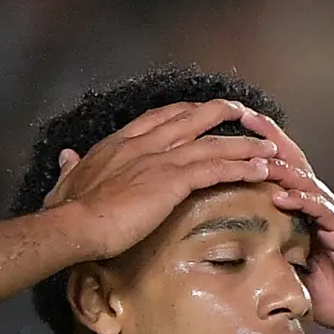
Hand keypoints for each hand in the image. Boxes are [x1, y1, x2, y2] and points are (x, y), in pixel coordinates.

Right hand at [41, 99, 280, 259]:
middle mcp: (144, 144)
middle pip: (191, 119)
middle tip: (242, 110)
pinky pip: (216, 169)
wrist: (74, 224)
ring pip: (212, 144)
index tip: (199, 109)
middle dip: (220, 113)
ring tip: (268, 146)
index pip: (158, 118)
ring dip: (243, 144)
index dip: (183, 111)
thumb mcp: (65, 182)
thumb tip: (66, 156)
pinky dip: (241, 167)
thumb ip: (70, 167)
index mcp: (121, 143)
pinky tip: (259, 169)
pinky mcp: (173, 181)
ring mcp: (161, 160)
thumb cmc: (68, 211)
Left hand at [239, 111, 333, 333]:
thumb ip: (270, 250)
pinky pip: (319, 209)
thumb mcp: (293, 266)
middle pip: (291, 160)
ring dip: (277, 165)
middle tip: (240, 114)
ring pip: (303, 179)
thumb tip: (231, 252)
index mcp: (306, 208)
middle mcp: (319, 203)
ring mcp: (333, 213)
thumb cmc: (333, 288)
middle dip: (266, 136)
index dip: (258, 147)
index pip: (280, 169)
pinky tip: (278, 194)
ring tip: (251, 153)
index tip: (230, 130)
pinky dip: (299, 200)